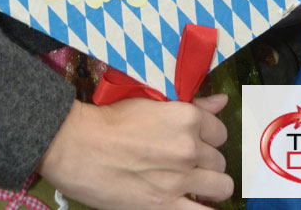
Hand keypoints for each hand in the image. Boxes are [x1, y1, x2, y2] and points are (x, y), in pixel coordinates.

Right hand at [39, 93, 231, 209]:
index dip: (207, 137)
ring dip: (210, 185)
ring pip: (221, 186)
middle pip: (219, 159)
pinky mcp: (165, 206)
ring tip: (194, 184)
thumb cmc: (110, 121)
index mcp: (187, 118)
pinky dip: (205, 209)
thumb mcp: (151, 101)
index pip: (219, 131)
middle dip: (205, 161)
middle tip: (184, 161)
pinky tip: (196, 203)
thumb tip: (221, 102)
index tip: (196, 141)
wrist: (78, 146)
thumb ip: (192, 104)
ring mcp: (180, 179)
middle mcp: (189, 148)